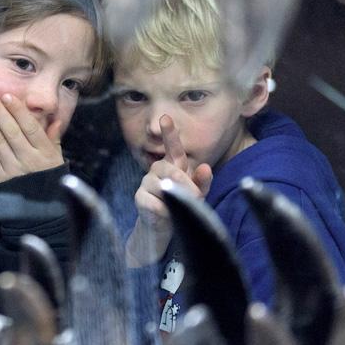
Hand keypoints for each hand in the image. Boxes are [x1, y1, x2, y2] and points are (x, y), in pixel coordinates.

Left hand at [0, 91, 64, 184]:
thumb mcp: (57, 161)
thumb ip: (54, 140)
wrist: (39, 212)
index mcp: (45, 153)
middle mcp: (29, 160)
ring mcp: (13, 170)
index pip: (30, 127)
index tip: (7, 96)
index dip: (18, 111)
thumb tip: (56, 120)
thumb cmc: (49, 181)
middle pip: (11, 131)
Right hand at [124, 116, 212, 265]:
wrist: (163, 226)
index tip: (165, 118)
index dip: (169, 132)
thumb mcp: (197, 192)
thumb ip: (203, 181)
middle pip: (173, 171)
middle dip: (187, 186)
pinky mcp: (139, 198)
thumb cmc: (181, 203)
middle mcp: (157, 169)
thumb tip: (205, 167)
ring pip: (165, 188)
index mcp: (172, 164)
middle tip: (196, 197)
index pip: (172, 147)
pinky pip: (156, 204)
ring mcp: (146, 182)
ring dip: (177, 200)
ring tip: (177, 208)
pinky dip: (165, 212)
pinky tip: (165, 214)